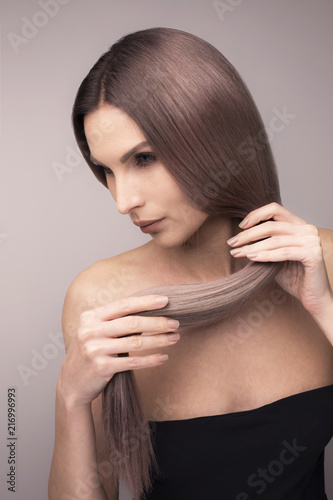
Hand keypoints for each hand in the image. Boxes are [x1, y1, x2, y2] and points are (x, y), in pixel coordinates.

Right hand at [57, 295, 179, 407]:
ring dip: (159, 340)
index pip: (123, 305)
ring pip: (136, 343)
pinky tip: (163, 357)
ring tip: (174, 338)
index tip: (165, 301)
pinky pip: (133, 362)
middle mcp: (91, 331)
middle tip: (175, 323)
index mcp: (90, 317)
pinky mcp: (102, 367)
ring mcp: (95, 349)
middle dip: (158, 322)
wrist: (71, 384)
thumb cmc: (89, 353)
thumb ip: (114, 321)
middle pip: (132, 323)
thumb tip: (148, 311)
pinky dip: (151, 360)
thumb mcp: (94, 331)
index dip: (145, 302)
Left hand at [227, 202, 332, 318]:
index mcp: (298, 225)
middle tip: (231, 243)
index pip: (275, 209)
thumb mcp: (275, 256)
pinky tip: (252, 258)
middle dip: (248, 234)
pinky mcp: (313, 254)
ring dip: (252, 247)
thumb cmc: (293, 277)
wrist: (312, 297)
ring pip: (275, 240)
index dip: (256, 215)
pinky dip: (266, 255)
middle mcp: (307, 229)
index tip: (240, 226)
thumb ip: (263, 244)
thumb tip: (239, 237)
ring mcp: (312, 241)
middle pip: (271, 225)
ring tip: (237, 253)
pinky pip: (284, 252)